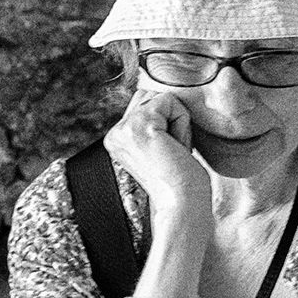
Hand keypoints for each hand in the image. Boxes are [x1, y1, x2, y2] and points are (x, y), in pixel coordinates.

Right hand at [103, 79, 214, 244]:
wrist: (182, 206)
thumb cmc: (180, 181)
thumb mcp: (159, 146)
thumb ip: (153, 121)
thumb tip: (160, 92)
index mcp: (116, 139)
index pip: (144, 103)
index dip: (165, 122)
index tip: (167, 154)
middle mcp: (114, 133)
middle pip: (151, 95)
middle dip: (171, 118)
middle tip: (173, 152)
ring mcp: (124, 129)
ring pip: (161, 97)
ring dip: (178, 121)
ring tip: (174, 150)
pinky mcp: (140, 125)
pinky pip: (171, 102)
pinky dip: (182, 123)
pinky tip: (177, 148)